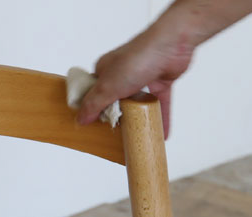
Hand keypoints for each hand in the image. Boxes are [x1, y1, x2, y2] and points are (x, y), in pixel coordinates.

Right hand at [77, 26, 194, 137]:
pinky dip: (160, 118)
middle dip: (116, 116)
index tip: (92, 125)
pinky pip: (159, 104)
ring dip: (138, 118)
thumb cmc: (137, 58)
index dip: (93, 108)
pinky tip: (161, 133)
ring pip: (137, 102)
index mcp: (105, 70)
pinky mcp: (160, 81)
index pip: (94, 92)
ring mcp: (141, 77)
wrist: (171, 46)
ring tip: (136, 137)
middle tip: (114, 135)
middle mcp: (122, 72)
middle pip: (115, 100)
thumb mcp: (107, 86)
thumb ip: (93, 104)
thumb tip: (80, 119)